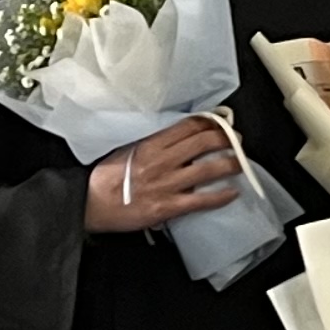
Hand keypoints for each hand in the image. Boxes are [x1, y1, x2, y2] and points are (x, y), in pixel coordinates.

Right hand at [85, 115, 241, 232]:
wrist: (88, 203)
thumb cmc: (105, 178)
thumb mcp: (128, 151)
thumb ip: (154, 145)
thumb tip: (179, 142)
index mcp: (151, 144)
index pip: (188, 127)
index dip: (210, 123)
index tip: (222, 122)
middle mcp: (162, 161)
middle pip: (203, 143)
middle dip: (226, 139)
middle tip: (237, 140)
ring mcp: (166, 184)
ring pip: (207, 169)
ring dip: (230, 164)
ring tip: (241, 163)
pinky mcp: (167, 206)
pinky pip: (201, 200)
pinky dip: (220, 196)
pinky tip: (233, 193)